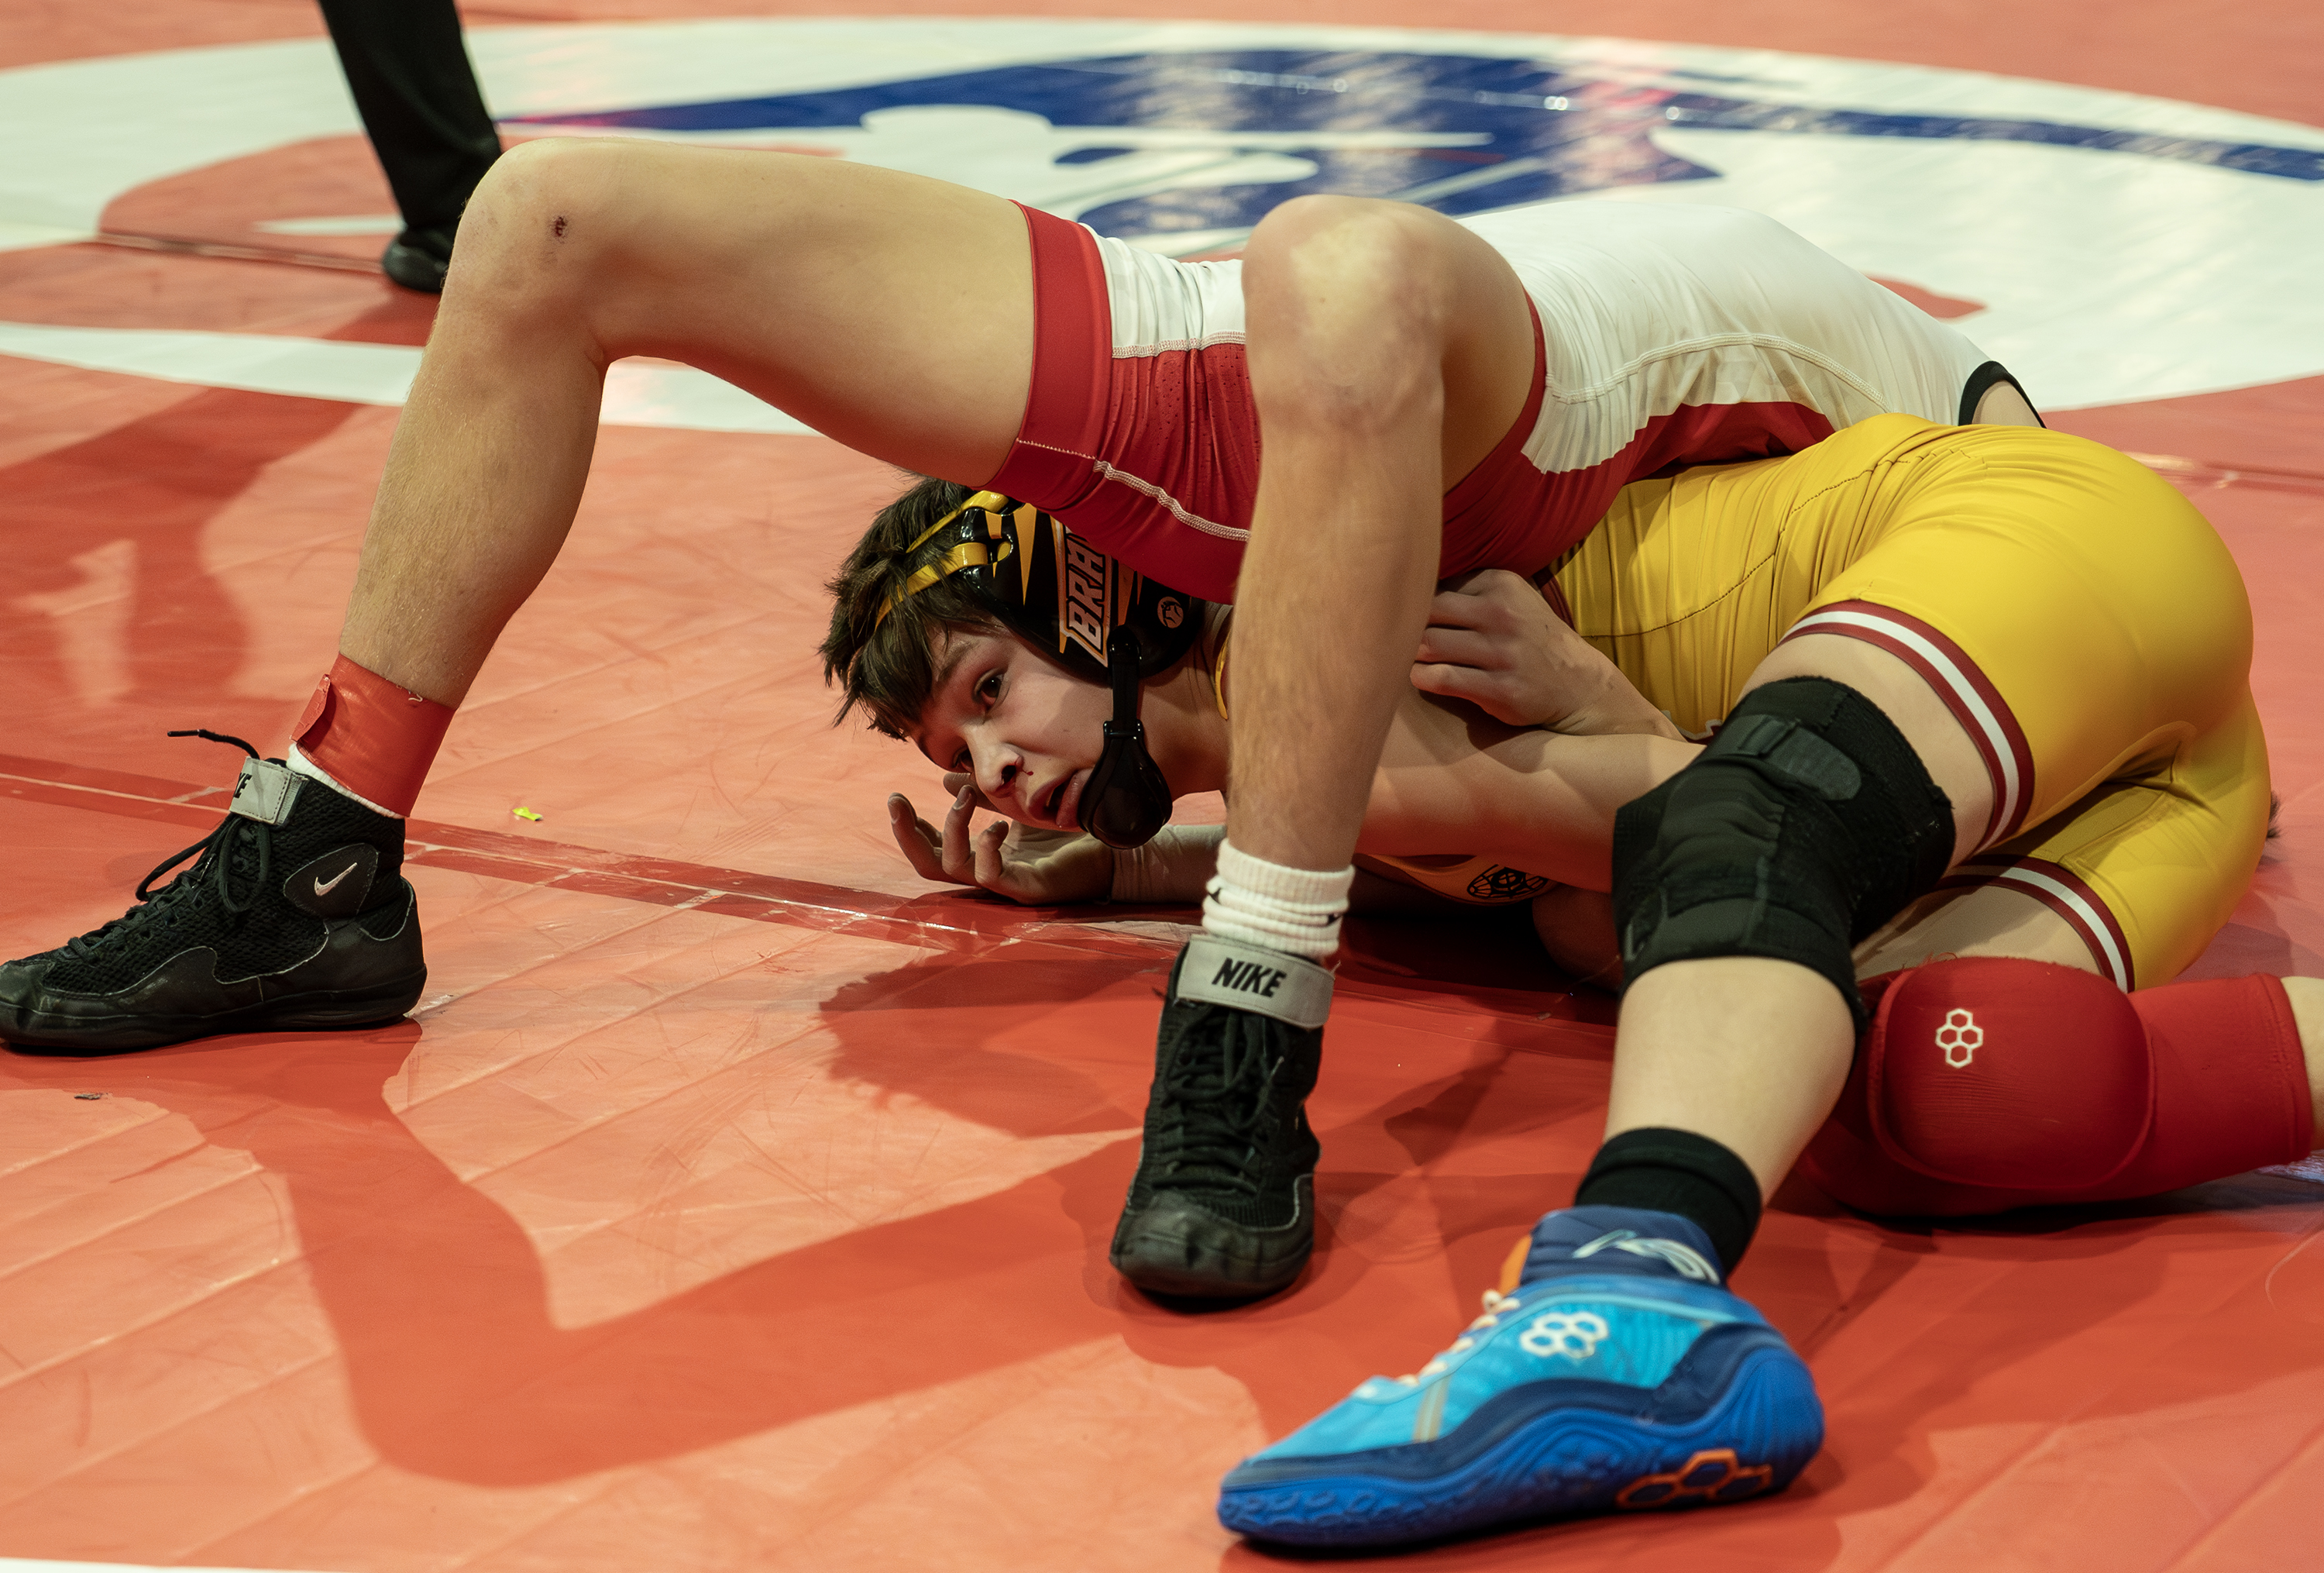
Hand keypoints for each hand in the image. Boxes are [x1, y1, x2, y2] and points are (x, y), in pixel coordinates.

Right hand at [887, 786, 1113, 904]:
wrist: (1113, 853)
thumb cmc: (1065, 833)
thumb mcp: (1016, 806)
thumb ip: (984, 794)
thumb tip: (946, 777)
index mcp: (980, 855)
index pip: (931, 847)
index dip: (910, 826)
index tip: (897, 798)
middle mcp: (985, 873)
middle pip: (929, 865)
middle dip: (907, 833)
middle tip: (897, 801)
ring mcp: (1005, 885)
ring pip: (954, 868)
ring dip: (952, 828)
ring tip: (966, 796)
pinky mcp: (1027, 890)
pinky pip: (992, 876)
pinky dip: (987, 849)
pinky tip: (997, 826)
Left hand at [1411, 569, 1682, 739]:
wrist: (1577, 683)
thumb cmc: (1529, 638)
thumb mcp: (1508, 599)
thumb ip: (1465, 589)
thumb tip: (1404, 584)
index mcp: (1499, 583)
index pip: (1434, 583)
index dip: (1412, 600)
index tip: (1396, 610)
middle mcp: (1502, 614)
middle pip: (1425, 611)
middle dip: (1404, 625)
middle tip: (1390, 636)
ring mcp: (1502, 653)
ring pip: (1429, 645)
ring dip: (1409, 654)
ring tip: (1404, 657)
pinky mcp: (1501, 689)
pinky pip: (1443, 679)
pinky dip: (1423, 678)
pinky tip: (1422, 678)